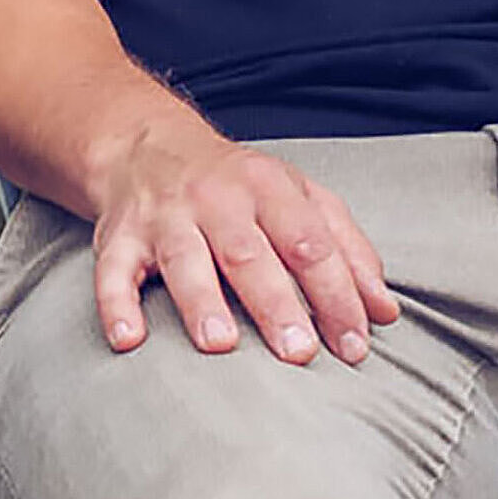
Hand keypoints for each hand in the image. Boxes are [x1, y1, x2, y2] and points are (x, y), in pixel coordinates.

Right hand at [85, 121, 403, 366]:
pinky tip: (129, 339)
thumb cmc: (240, 187)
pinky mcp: (119, 235)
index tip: (355, 345)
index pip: (311, 243)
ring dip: (202, 301)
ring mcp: (166, 216)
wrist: (147, 144)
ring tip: (221, 345)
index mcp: (271, 189)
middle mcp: (218, 199)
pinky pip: (113, 270)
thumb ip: (347, 250)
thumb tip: (385, 312)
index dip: (337, 293)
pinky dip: (117, 303)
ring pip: (184, 258)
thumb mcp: (301, 198)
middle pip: (250, 253)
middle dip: (277, 304)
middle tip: (300, 354)